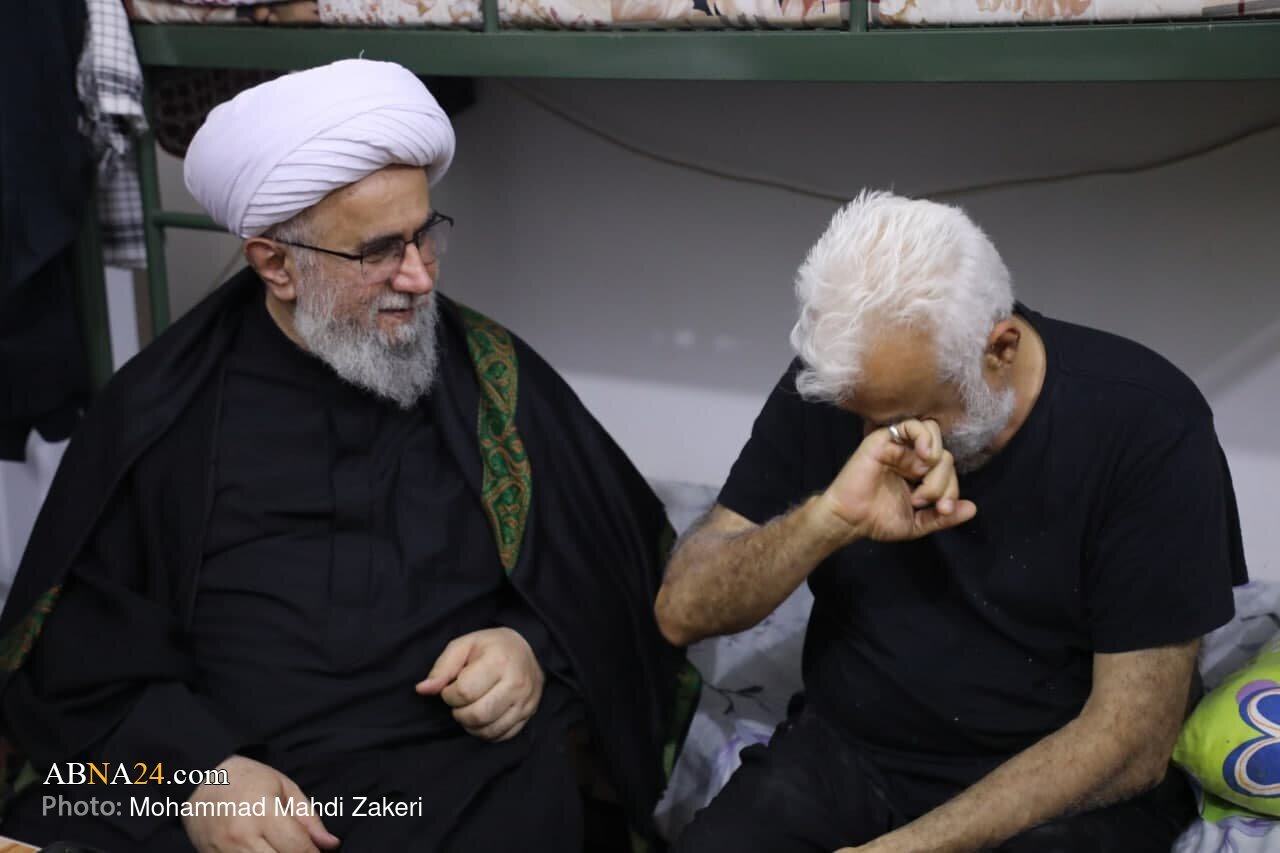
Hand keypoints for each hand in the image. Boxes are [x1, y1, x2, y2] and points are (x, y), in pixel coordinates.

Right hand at [183, 755, 339, 852]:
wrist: (199, 780)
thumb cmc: (247, 780)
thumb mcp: (283, 787)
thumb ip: (308, 819)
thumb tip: (330, 845)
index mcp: (263, 813)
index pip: (298, 847)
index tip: (318, 852)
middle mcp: (242, 837)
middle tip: (300, 850)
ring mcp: (224, 852)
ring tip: (281, 848)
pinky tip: (264, 850)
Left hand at [415, 627, 543, 741]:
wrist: (529, 648)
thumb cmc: (491, 647)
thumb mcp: (464, 646)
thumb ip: (442, 668)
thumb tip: (422, 690)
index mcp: (498, 661)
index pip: (464, 692)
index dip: (449, 694)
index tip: (450, 687)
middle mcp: (516, 683)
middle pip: (477, 715)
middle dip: (459, 713)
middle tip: (459, 702)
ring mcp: (525, 701)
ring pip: (489, 730)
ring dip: (471, 725)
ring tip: (469, 709)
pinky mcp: (529, 714)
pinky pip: (502, 736)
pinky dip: (486, 732)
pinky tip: (482, 718)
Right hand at [819, 418, 976, 542]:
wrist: (850, 520)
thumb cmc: (877, 520)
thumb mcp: (918, 523)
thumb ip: (943, 517)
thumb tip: (972, 509)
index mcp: (919, 474)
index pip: (949, 471)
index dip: (951, 490)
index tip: (942, 510)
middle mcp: (911, 457)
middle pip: (945, 456)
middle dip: (942, 481)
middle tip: (923, 500)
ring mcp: (899, 447)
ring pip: (934, 437)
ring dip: (936, 462)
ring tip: (922, 479)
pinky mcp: (886, 439)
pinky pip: (915, 426)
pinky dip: (926, 438)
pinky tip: (925, 457)